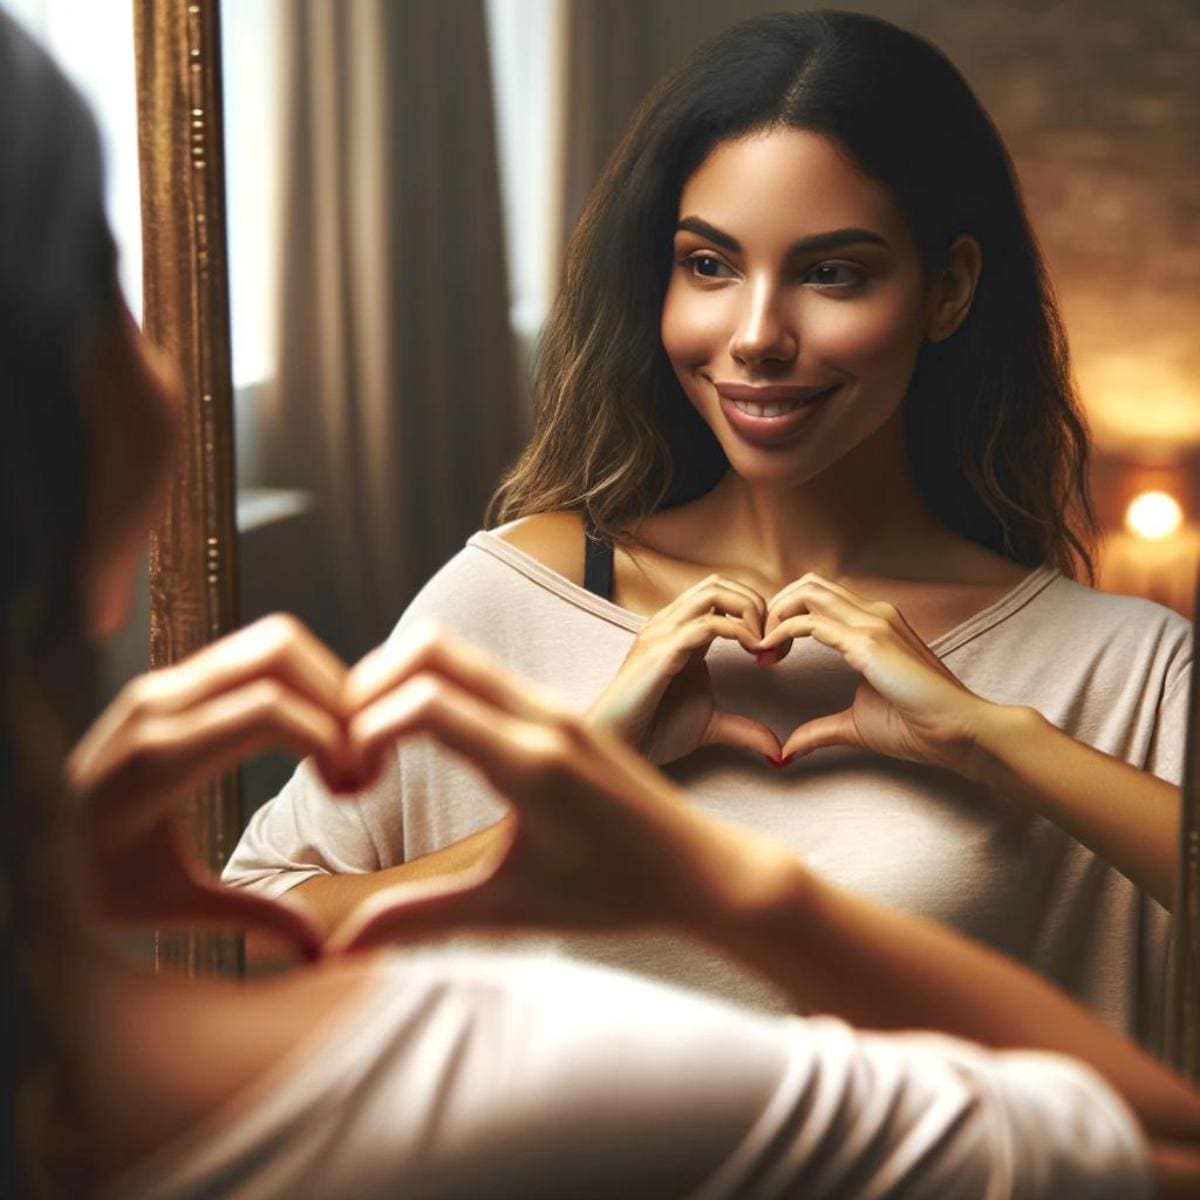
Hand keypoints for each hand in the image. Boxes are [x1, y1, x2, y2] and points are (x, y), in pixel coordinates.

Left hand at [68, 614, 367, 958]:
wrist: (42, 843)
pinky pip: (256, 652)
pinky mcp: (176, 677)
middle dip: (338, 698)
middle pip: (279, 654)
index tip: (353, 785)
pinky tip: (313, 731)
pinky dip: (301, 678)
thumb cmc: (104, 883)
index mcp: (155, 760)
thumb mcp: (170, 908)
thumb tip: (319, 951)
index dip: (328, 738)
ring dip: (326, 681)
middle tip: (359, 758)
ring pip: (274, 642)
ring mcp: (165, 682)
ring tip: (343, 742)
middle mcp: (157, 704)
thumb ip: (249, 917)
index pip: (267, 712)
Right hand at [326, 628, 793, 952]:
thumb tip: (339, 949)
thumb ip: (424, 919)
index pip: (426, 703)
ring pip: (455, 653)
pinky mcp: (558, 709)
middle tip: (341, 745)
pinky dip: (430, 687)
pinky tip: (416, 742)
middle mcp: (543, 717)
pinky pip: (479, 672)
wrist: (701, 870)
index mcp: (532, 762)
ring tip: (369, 746)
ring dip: (397, 683)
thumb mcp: (514, 911)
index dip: (363, 729)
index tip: (348, 782)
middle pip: (431, 650)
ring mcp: (553, 706)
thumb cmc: (616, 895)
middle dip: (366, 685)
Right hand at [586, 574, 781, 764]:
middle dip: (755, 604)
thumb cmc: (654, 730)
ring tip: (763, 644)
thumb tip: (777, 750)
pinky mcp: (660, 651)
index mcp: (679, 633)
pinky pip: (705, 624)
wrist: (619, 746)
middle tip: (773, 640)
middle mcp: (669, 624)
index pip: (720, 594)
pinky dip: (738, 631)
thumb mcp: (711, 725)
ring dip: (749, 611)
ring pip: (713, 592)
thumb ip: (743, 729)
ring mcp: (662, 633)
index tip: (773, 649)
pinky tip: (754, 651)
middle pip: (718, 583)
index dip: (754, 612)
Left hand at [759, 573, 995, 772]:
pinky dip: (781, 632)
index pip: (820, 597)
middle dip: (775, 607)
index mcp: (875, 624)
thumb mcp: (856, 725)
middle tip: (759, 643)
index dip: (786, 616)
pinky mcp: (868, 642)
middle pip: (809, 584)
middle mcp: (874, 613)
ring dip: (775, 614)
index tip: (768, 651)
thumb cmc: (919, 727)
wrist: (960, 733)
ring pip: (807, 592)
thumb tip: (787, 750)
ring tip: (761, 647)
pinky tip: (769, 654)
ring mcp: (873, 623)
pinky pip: (811, 623)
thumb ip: (820, 730)